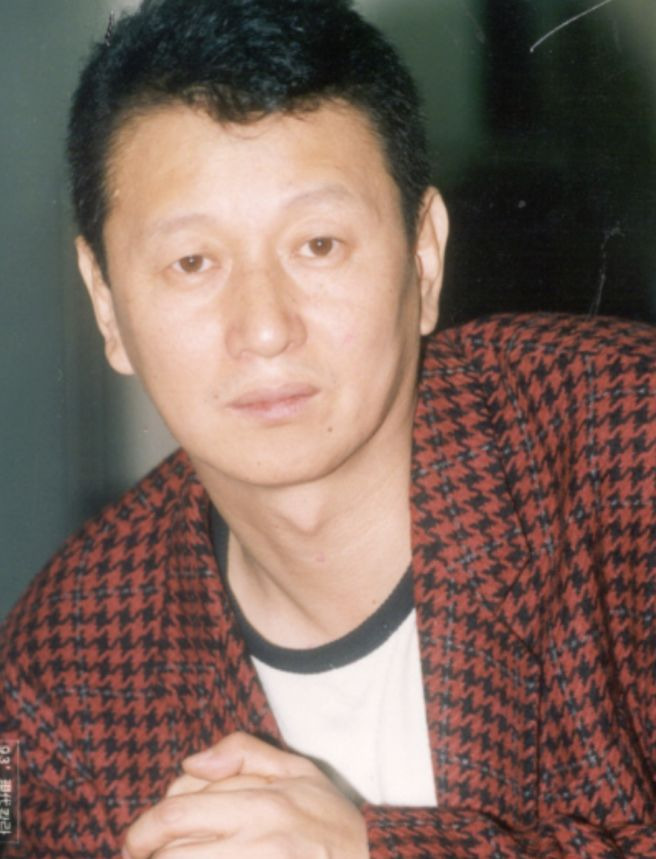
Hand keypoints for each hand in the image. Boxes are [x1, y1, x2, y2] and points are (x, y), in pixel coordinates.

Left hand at [122, 732, 369, 857]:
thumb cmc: (329, 819)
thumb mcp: (297, 769)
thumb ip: (243, 751)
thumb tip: (191, 761)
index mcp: (260, 804)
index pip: (176, 813)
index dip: (143, 829)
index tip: (138, 840)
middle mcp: (258, 844)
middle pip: (172, 855)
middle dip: (147, 858)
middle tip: (143, 858)